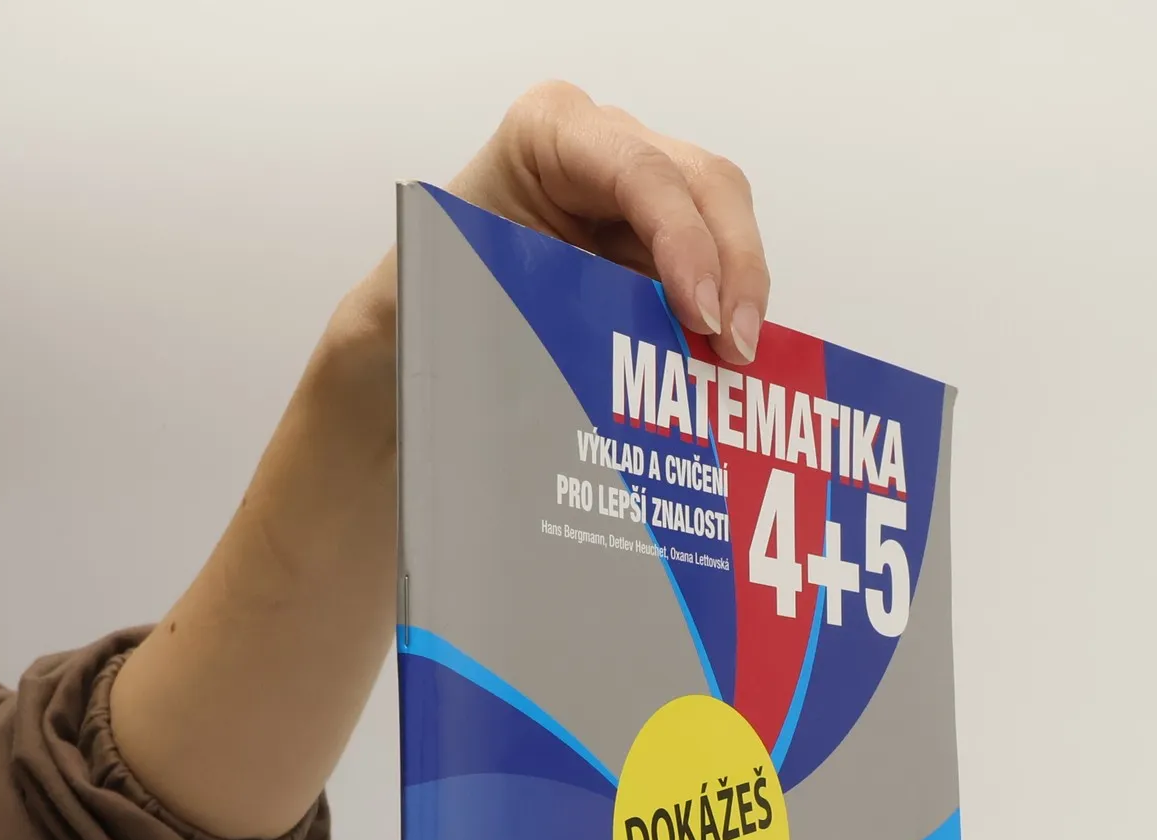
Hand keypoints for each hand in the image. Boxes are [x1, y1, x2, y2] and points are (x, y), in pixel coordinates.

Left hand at [118, 83, 768, 839]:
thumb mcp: (414, 302)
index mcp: (547, 137)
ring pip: (727, 232)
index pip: (638, 169)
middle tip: (739, 355)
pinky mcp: (667, 267)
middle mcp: (608, 158)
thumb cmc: (412, 322)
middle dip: (735, 269)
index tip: (701, 315)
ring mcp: (647, 212)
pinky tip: (731, 386)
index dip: (685, 237)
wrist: (416, 360)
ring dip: (743, 301)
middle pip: (706, 189)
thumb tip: (483, 338)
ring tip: (740, 377)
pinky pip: (721, 283)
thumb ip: (449, 300)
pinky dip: (731, 330)